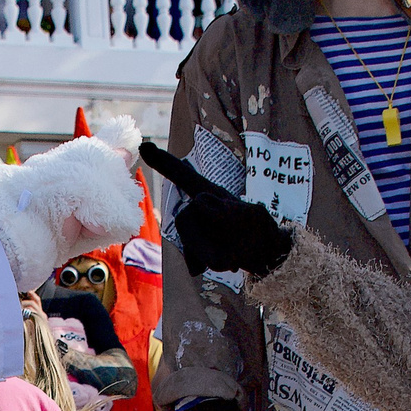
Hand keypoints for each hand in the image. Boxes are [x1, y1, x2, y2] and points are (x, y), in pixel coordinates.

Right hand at [140, 142, 293, 278]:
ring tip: (234, 258)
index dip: (165, 163)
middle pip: (184, 219)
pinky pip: (192, 260)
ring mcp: (196, 229)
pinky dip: (206, 264)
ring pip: (189, 243)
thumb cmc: (262, 231)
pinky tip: (226, 262)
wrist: (266, 255)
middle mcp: (200, 209)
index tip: (145, 146)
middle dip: (204, 240)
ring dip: (212, 255)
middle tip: (232, 255)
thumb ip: (229, 213)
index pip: (185, 177)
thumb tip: (200, 207)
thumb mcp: (254, 218)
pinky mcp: (194, 249)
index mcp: (212, 194)